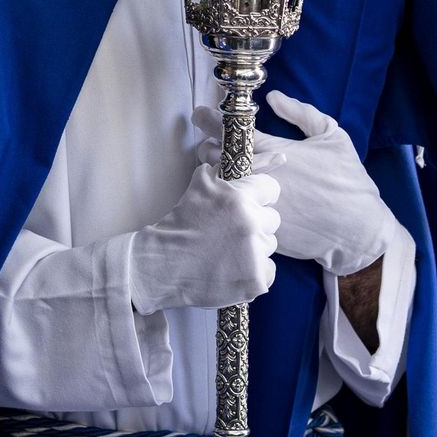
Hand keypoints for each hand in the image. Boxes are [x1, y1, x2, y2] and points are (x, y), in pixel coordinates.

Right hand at [128, 162, 282, 314]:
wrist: (164, 265)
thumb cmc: (180, 225)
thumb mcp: (199, 186)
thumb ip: (223, 169)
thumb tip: (255, 157)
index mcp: (239, 198)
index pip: (271, 188)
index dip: (260, 195)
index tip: (251, 203)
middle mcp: (251, 224)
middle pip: (272, 219)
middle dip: (256, 223)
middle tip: (233, 231)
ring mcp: (255, 254)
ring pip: (269, 245)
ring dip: (255, 247)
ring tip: (230, 252)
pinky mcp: (255, 280)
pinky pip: (268, 271)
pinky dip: (254, 272)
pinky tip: (233, 269)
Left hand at [196, 91, 398, 275]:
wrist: (358, 231)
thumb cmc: (348, 181)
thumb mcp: (333, 137)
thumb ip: (302, 114)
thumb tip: (274, 98)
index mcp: (276, 153)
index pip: (232, 131)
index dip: (211, 120)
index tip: (201, 114)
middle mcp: (261, 178)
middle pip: (217, 158)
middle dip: (209, 148)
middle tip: (210, 143)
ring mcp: (257, 205)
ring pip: (219, 184)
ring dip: (214, 173)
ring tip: (220, 168)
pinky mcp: (257, 227)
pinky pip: (230, 210)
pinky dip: (226, 200)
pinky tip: (230, 196)